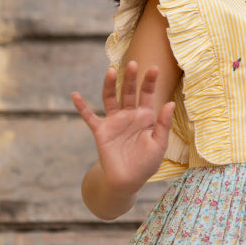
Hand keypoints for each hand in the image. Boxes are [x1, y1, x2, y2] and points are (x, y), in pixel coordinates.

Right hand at [72, 60, 174, 192]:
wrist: (127, 181)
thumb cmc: (146, 164)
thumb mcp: (159, 144)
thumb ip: (163, 124)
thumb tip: (170, 103)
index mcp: (145, 117)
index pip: (147, 95)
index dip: (150, 82)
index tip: (154, 68)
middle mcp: (129, 115)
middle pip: (128, 92)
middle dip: (130, 78)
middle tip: (133, 64)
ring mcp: (114, 122)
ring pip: (110, 98)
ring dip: (110, 85)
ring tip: (111, 71)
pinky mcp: (101, 131)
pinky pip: (90, 117)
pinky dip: (82, 107)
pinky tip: (75, 95)